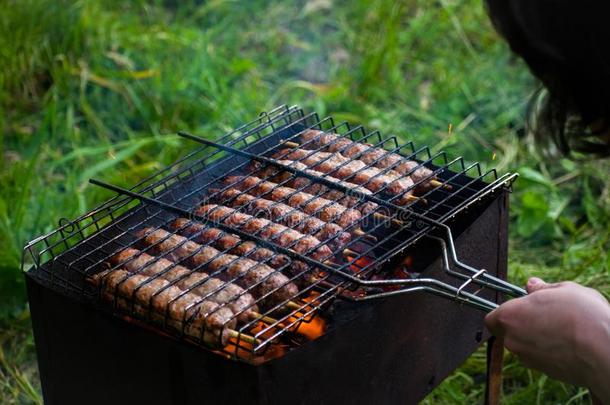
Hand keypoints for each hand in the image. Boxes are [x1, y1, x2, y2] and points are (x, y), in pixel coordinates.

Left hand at [485, 278, 609, 402]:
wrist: (604, 350)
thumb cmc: (582, 314)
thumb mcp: (564, 289)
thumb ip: (542, 287)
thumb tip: (531, 284)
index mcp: (509, 316)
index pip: (491, 317)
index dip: (504, 312)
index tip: (521, 307)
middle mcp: (512, 340)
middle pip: (508, 332)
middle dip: (522, 324)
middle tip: (545, 315)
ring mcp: (528, 359)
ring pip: (525, 346)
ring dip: (537, 338)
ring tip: (562, 328)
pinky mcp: (545, 372)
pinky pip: (541, 358)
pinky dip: (550, 352)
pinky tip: (569, 343)